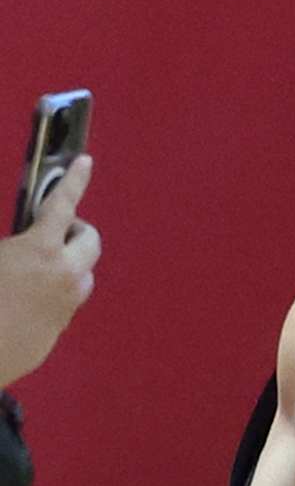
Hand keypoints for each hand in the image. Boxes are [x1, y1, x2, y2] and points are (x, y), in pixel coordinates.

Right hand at [0, 154, 100, 386]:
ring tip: (38, 262)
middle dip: (76, 230)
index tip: (85, 161)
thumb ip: (12, 241)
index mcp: (39, 250)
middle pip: (91, 240)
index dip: (75, 180)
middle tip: (51, 230)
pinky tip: (32, 290)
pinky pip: (72, 296)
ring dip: (69, 260)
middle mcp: (63, 273)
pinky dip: (61, 285)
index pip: (63, 204)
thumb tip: (25, 239)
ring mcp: (68, 300)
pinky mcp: (64, 324)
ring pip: (85, 271)